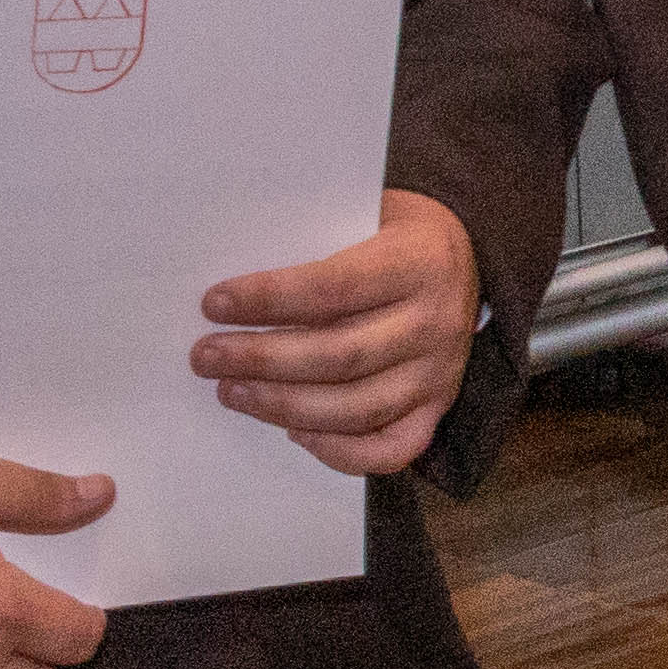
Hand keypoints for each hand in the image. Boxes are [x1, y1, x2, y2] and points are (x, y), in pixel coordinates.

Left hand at [197, 191, 483, 476]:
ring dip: (284, 406)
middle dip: (263, 360)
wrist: (461, 255)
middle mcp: (437, 322)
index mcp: (419, 263)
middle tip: (206, 356)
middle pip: (341, 355)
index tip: (214, 303)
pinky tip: (293, 433)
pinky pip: (390, 449)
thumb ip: (313, 247)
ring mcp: (440, 373)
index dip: (270, 298)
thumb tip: (231, 294)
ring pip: (357, 408)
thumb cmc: (388, 235)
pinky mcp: (438, 407)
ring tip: (231, 392)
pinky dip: (337, 451)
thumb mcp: (363, 217)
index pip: (335, 287)